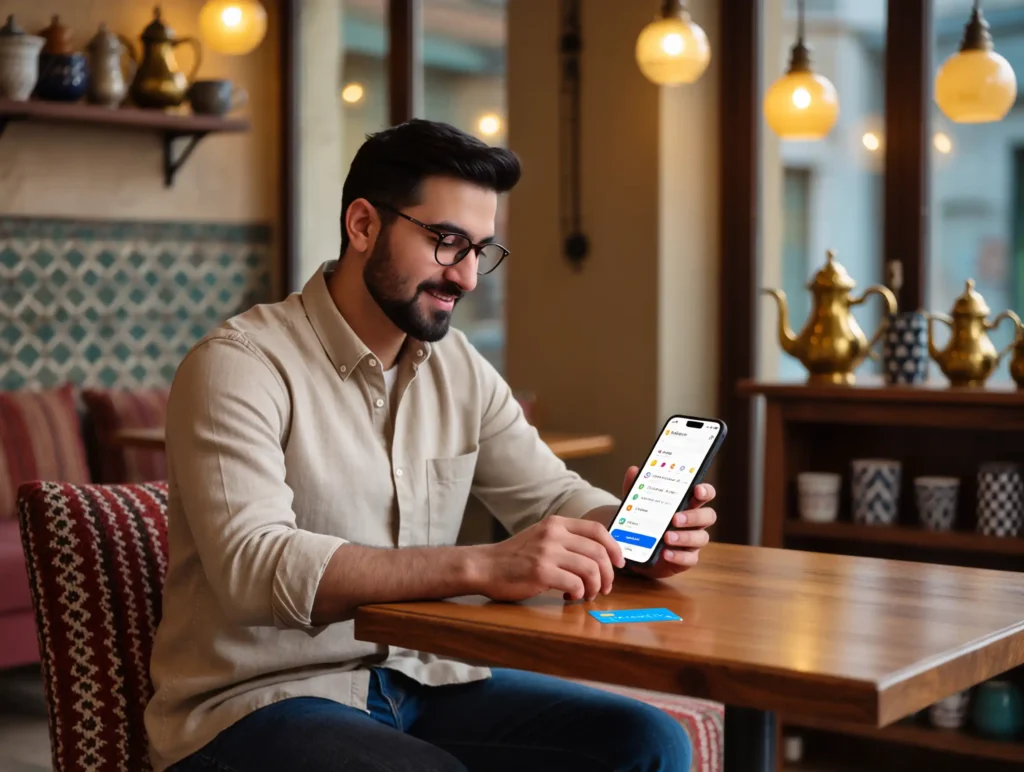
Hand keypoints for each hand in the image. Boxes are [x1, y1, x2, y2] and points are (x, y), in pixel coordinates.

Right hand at [474, 516, 624, 602]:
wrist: (484, 566)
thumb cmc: (515, 556)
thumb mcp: (541, 537)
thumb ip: (566, 540)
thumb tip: (598, 556)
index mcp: (557, 523)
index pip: (597, 529)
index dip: (614, 547)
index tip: (619, 563)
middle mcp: (554, 534)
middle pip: (598, 552)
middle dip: (608, 574)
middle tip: (606, 587)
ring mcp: (547, 552)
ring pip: (590, 569)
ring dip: (596, 586)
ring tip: (588, 594)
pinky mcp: (541, 572)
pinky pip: (575, 584)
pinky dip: (580, 593)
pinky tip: (571, 595)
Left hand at [620, 466, 715, 579]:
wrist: (639, 550)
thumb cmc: (646, 522)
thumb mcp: (639, 504)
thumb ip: (637, 488)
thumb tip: (634, 470)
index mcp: (687, 504)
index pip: (704, 494)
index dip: (705, 491)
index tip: (697, 490)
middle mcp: (695, 522)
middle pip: (708, 516)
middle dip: (694, 516)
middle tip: (675, 518)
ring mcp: (693, 541)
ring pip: (701, 537)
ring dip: (685, 537)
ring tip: (667, 537)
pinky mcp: (687, 559)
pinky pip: (690, 558)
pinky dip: (678, 556)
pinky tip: (666, 553)